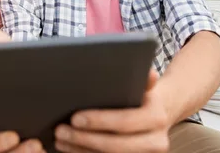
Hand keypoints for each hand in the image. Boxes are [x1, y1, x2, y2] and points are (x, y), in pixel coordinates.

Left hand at [54, 70, 169, 152]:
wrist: (158, 116)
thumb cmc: (143, 98)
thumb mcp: (144, 86)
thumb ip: (143, 80)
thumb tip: (149, 73)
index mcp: (157, 118)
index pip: (125, 121)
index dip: (99, 121)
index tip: (75, 118)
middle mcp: (156, 142)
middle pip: (116, 146)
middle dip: (84, 139)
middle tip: (61, 130)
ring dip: (80, 150)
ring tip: (60, 139)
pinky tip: (69, 148)